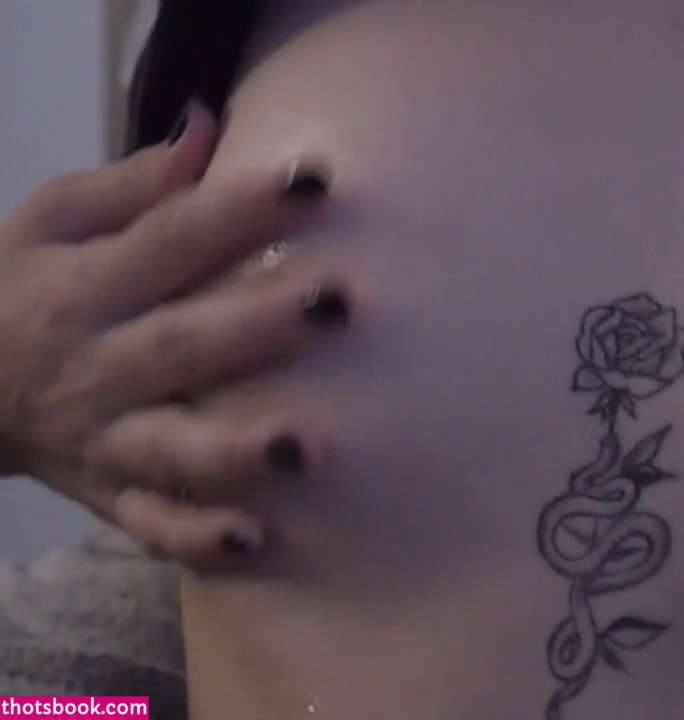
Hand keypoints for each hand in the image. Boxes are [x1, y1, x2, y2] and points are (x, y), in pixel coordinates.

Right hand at [0, 101, 348, 569]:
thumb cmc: (20, 288)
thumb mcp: (51, 221)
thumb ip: (133, 185)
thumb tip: (209, 125)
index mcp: (86, 285)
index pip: (170, 239)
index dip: (240, 209)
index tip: (314, 182)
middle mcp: (96, 364)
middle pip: (182, 345)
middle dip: (259, 327)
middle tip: (340, 303)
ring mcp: (104, 438)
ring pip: (171, 448)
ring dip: (238, 450)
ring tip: (307, 446)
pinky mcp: (110, 495)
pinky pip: (152, 525)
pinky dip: (197, 537)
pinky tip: (254, 536)